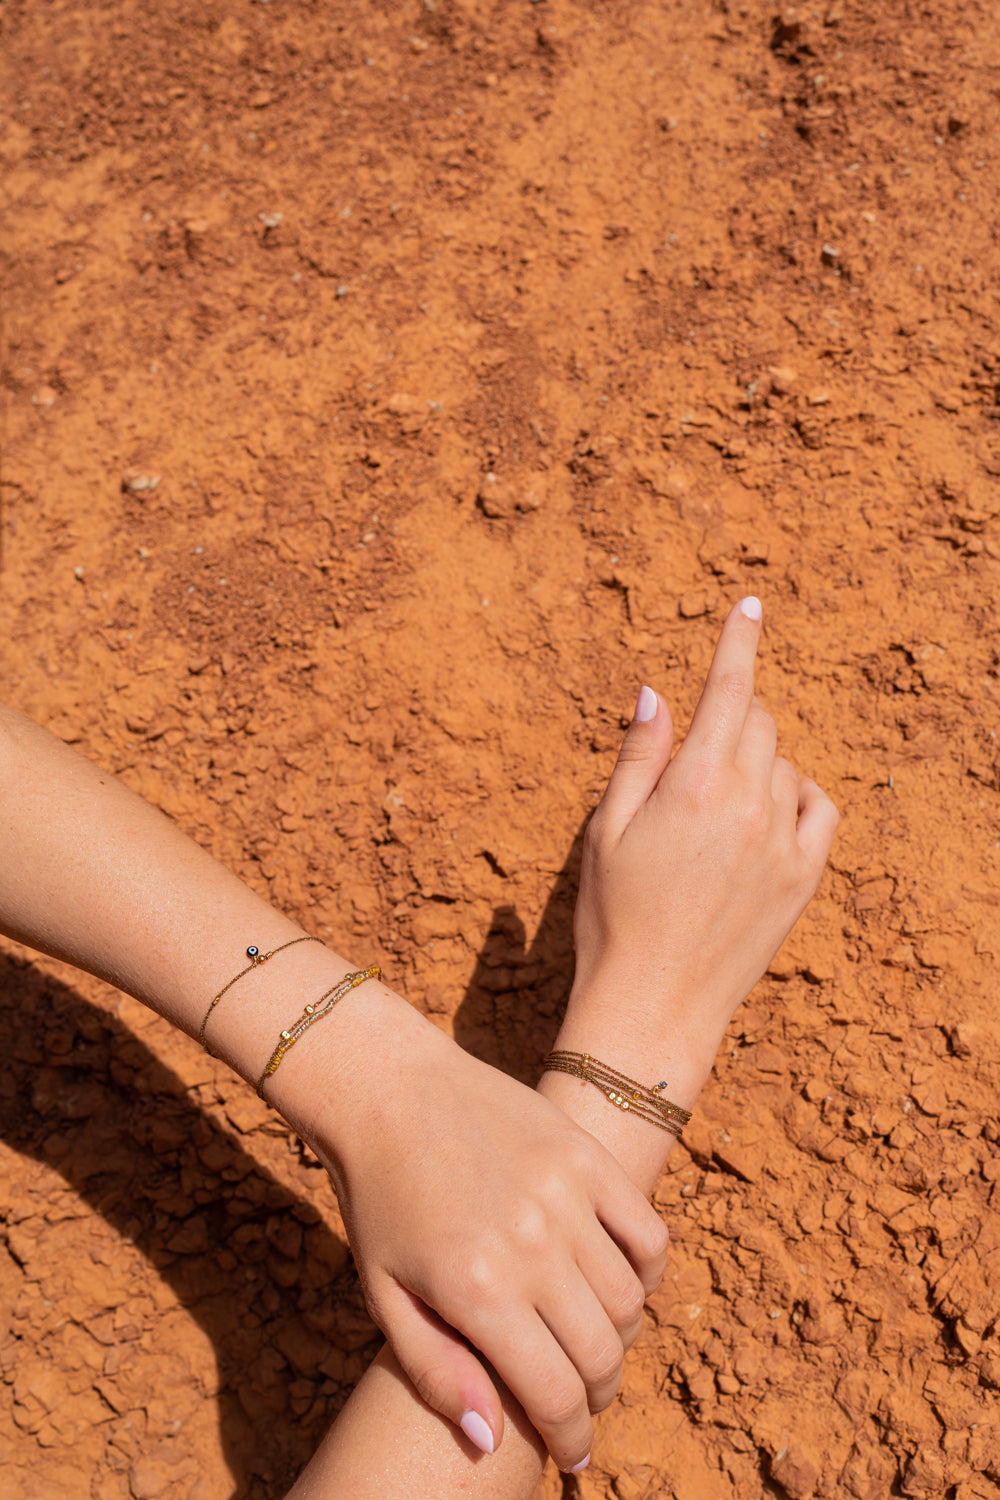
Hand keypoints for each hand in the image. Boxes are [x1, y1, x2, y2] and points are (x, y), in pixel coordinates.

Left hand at [303, 998, 669, 1471]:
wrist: (391, 1092)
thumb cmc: (381, 1200)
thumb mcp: (385, 1295)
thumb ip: (437, 1372)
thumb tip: (491, 1440)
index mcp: (477, 1290)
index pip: (556, 1395)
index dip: (572, 1439)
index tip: (574, 1454)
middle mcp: (531, 1245)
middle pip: (602, 1355)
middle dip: (597, 1396)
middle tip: (580, 1400)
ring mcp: (567, 1195)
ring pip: (630, 1301)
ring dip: (619, 1337)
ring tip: (591, 1340)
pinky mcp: (587, 1157)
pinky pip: (648, 1234)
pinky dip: (646, 1271)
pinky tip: (617, 1282)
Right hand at [567, 597, 838, 1096]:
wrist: (655, 1005)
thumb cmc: (613, 917)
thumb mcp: (606, 830)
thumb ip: (638, 757)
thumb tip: (658, 694)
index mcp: (692, 785)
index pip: (728, 691)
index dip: (738, 640)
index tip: (750, 604)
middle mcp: (747, 805)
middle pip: (760, 723)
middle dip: (732, 719)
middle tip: (693, 759)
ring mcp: (783, 842)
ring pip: (784, 765)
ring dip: (755, 764)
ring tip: (711, 814)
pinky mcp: (803, 878)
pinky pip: (820, 808)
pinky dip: (797, 796)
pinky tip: (767, 815)